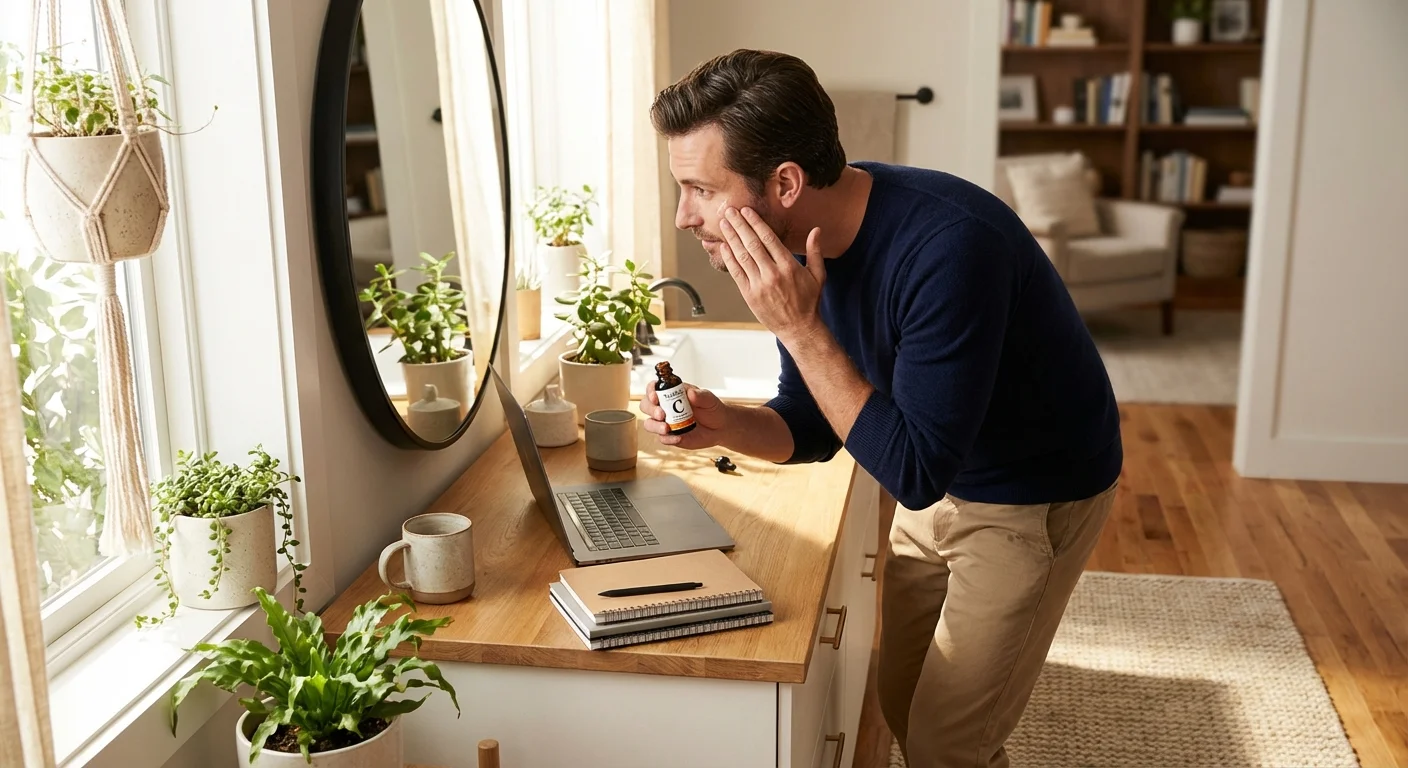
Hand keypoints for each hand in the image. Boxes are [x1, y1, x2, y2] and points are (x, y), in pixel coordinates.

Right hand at [640, 383, 729, 448]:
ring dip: (655, 426)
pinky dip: (668, 439)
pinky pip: (662, 438)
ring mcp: (665, 422)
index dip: (650, 391)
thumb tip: (691, 393)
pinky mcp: (670, 436)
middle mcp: (664, 407)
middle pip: (646, 405)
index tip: (655, 396)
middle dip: (651, 409)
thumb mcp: (709, 399)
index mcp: (671, 393)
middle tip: (661, 414)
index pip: (654, 389)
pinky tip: (678, 438)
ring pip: (649, 423)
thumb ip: (700, 395)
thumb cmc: (712, 408)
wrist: (720, 427)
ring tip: (666, 429)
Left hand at [718, 207, 825, 342]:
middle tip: (729, 211)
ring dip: (731, 238)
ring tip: (724, 223)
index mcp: (789, 266)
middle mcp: (772, 274)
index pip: (768, 239)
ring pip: (742, 256)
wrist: (798, 328)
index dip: (756, 223)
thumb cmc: (809, 301)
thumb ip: (815, 251)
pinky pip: (736, 273)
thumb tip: (816, 230)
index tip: (746, 211)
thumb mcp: (818, 275)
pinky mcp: (749, 295)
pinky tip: (724, 246)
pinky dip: (729, 259)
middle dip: (739, 225)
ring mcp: (759, 285)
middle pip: (752, 243)